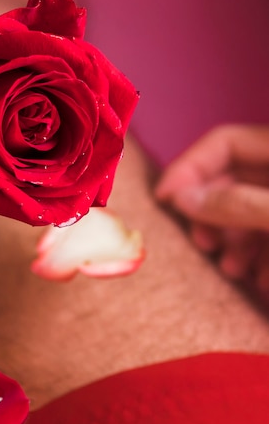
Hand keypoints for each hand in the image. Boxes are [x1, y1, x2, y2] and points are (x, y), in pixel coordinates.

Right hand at [156, 124, 268, 298]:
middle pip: (232, 179)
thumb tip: (182, 199)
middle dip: (211, 213)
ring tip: (232, 269)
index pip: (223, 142)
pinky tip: (261, 282)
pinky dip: (261, 256)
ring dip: (233, 241)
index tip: (164, 200)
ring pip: (250, 209)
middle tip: (203, 243)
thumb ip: (236, 205)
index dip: (189, 168)